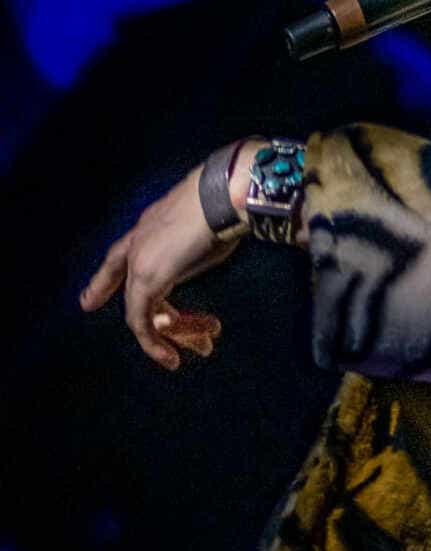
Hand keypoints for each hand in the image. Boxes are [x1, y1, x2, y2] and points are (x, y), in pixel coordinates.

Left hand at [79, 156, 249, 370]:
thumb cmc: (223, 207)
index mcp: (149, 226)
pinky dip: (155, 342)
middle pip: (128, 289)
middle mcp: (137, 244)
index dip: (104, 282)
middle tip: (163, 352)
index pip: (118, 258)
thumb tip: (201, 259)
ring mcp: (139, 261)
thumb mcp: (205, 230)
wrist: (221, 195)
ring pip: (140, 311)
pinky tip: (170, 355)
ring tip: (193, 353)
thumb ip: (195, 251)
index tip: (88, 302)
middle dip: (147, 324)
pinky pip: (142, 320)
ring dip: (169, 337)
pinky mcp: (147, 279)